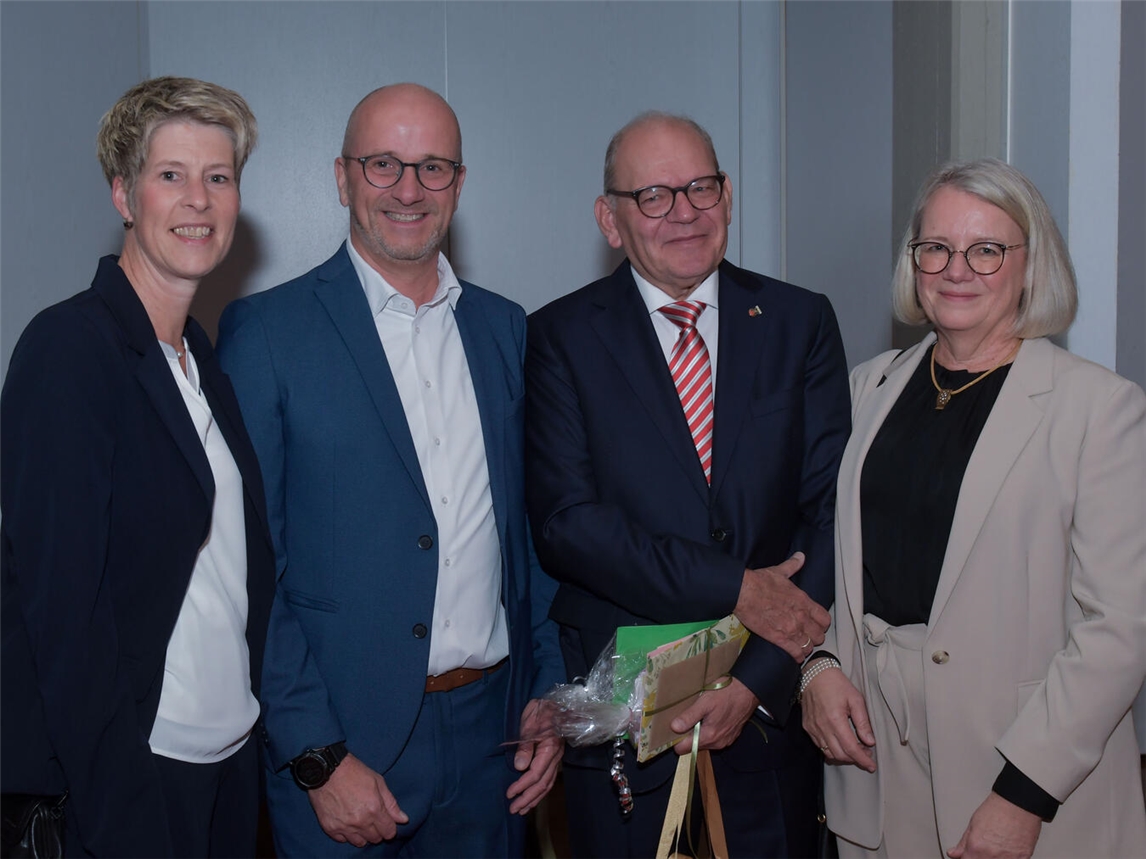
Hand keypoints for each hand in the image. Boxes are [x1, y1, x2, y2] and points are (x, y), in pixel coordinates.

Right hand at [307, 753, 408, 846]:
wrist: (326, 769)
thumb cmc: (354, 772)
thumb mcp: (378, 782)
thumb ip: (391, 803)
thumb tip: (403, 819)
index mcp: (374, 809)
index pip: (389, 832)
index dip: (390, 827)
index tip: (386, 822)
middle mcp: (360, 821)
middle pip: (375, 838)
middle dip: (377, 831)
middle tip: (373, 819)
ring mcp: (344, 826)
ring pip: (360, 842)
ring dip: (363, 835)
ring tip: (360, 821)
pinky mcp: (330, 828)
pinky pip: (343, 840)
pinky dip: (347, 834)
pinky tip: (347, 822)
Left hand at [507, 699, 563, 814]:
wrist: (555, 702)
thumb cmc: (540, 710)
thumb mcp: (529, 723)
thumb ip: (526, 746)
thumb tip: (520, 768)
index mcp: (549, 748)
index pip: (536, 774)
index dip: (522, 786)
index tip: (509, 794)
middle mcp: (555, 756)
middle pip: (543, 783)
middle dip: (528, 798)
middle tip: (513, 809)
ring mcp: (557, 758)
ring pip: (548, 783)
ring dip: (535, 798)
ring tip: (523, 809)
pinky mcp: (554, 758)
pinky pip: (549, 779)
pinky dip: (541, 790)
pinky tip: (534, 796)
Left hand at [669, 677, 758, 753]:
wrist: (749, 689)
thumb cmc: (726, 693)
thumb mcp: (705, 701)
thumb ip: (689, 716)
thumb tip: (674, 727)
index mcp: (709, 736)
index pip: (684, 749)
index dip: (675, 740)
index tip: (671, 728)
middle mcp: (718, 743)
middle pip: (694, 745)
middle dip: (688, 734)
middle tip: (685, 717)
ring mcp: (725, 740)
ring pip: (704, 741)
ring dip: (699, 731)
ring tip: (699, 714)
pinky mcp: (731, 735)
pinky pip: (714, 737)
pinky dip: (709, 729)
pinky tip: (710, 716)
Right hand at [733, 552, 830, 660]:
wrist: (743, 592)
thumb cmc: (760, 581)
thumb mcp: (779, 571)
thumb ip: (793, 566)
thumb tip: (801, 556)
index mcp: (803, 601)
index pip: (825, 619)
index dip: (822, 624)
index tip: (816, 624)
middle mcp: (801, 617)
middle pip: (819, 635)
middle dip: (815, 637)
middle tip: (807, 636)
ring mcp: (791, 629)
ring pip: (809, 646)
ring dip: (806, 647)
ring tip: (800, 646)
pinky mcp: (778, 639)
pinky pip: (795, 653)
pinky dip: (797, 656)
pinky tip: (794, 655)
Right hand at [800, 662, 875, 771]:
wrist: (814, 675)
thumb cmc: (837, 684)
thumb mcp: (856, 699)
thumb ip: (863, 722)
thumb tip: (870, 741)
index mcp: (835, 720)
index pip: (851, 748)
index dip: (863, 760)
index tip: (872, 766)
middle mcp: (822, 727)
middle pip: (840, 755)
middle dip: (855, 759)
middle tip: (866, 753)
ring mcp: (813, 728)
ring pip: (829, 753)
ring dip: (844, 756)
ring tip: (855, 748)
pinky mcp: (808, 727)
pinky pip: (820, 746)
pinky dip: (832, 749)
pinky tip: (841, 743)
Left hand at [948, 792, 1041, 858]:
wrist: (1019, 804)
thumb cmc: (997, 809)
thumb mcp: (973, 824)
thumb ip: (963, 843)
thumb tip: (953, 854)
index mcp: (976, 847)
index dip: (966, 857)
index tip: (967, 854)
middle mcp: (991, 855)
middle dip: (978, 857)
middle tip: (981, 848)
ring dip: (992, 857)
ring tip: (995, 847)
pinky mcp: (1023, 858)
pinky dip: (1007, 857)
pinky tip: (1006, 849)